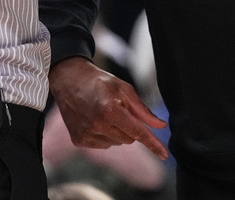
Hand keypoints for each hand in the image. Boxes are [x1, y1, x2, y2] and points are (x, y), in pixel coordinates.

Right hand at [49, 57, 168, 159]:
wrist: (69, 80)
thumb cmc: (99, 81)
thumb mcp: (124, 89)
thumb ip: (143, 110)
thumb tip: (160, 125)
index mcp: (110, 110)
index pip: (138, 132)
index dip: (153, 143)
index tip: (164, 155)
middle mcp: (97, 125)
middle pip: (129, 139)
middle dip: (130, 127)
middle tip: (120, 109)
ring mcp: (87, 135)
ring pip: (117, 143)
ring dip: (117, 131)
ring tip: (105, 112)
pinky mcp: (79, 141)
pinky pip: (104, 145)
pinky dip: (105, 135)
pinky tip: (96, 120)